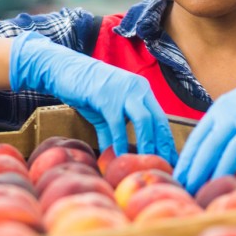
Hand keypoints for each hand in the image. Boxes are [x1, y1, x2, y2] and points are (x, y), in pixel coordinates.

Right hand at [9, 31, 176, 162]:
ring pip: (144, 121)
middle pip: (158, 120)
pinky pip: (118, 123)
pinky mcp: (107, 96)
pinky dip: (120, 141)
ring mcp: (124, 91)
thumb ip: (112, 132)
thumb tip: (115, 155)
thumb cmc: (85, 90)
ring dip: (147, 144)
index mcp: (141, 91)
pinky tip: (119, 156)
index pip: (161, 118)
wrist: (64, 70)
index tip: (171, 159)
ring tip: (146, 164)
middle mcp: (138, 89)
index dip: (166, 141)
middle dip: (162, 145)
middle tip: (164, 166)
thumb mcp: (104, 112)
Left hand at [174, 71, 235, 193]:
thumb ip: (213, 128)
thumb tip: (193, 158)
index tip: (177, 179)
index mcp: (219, 110)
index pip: (197, 138)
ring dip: (219, 175)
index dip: (186, 161)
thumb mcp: (229, 107)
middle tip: (187, 190)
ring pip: (233, 154)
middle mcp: (234, 116)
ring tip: (209, 193)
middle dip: (196, 172)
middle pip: (210, 147)